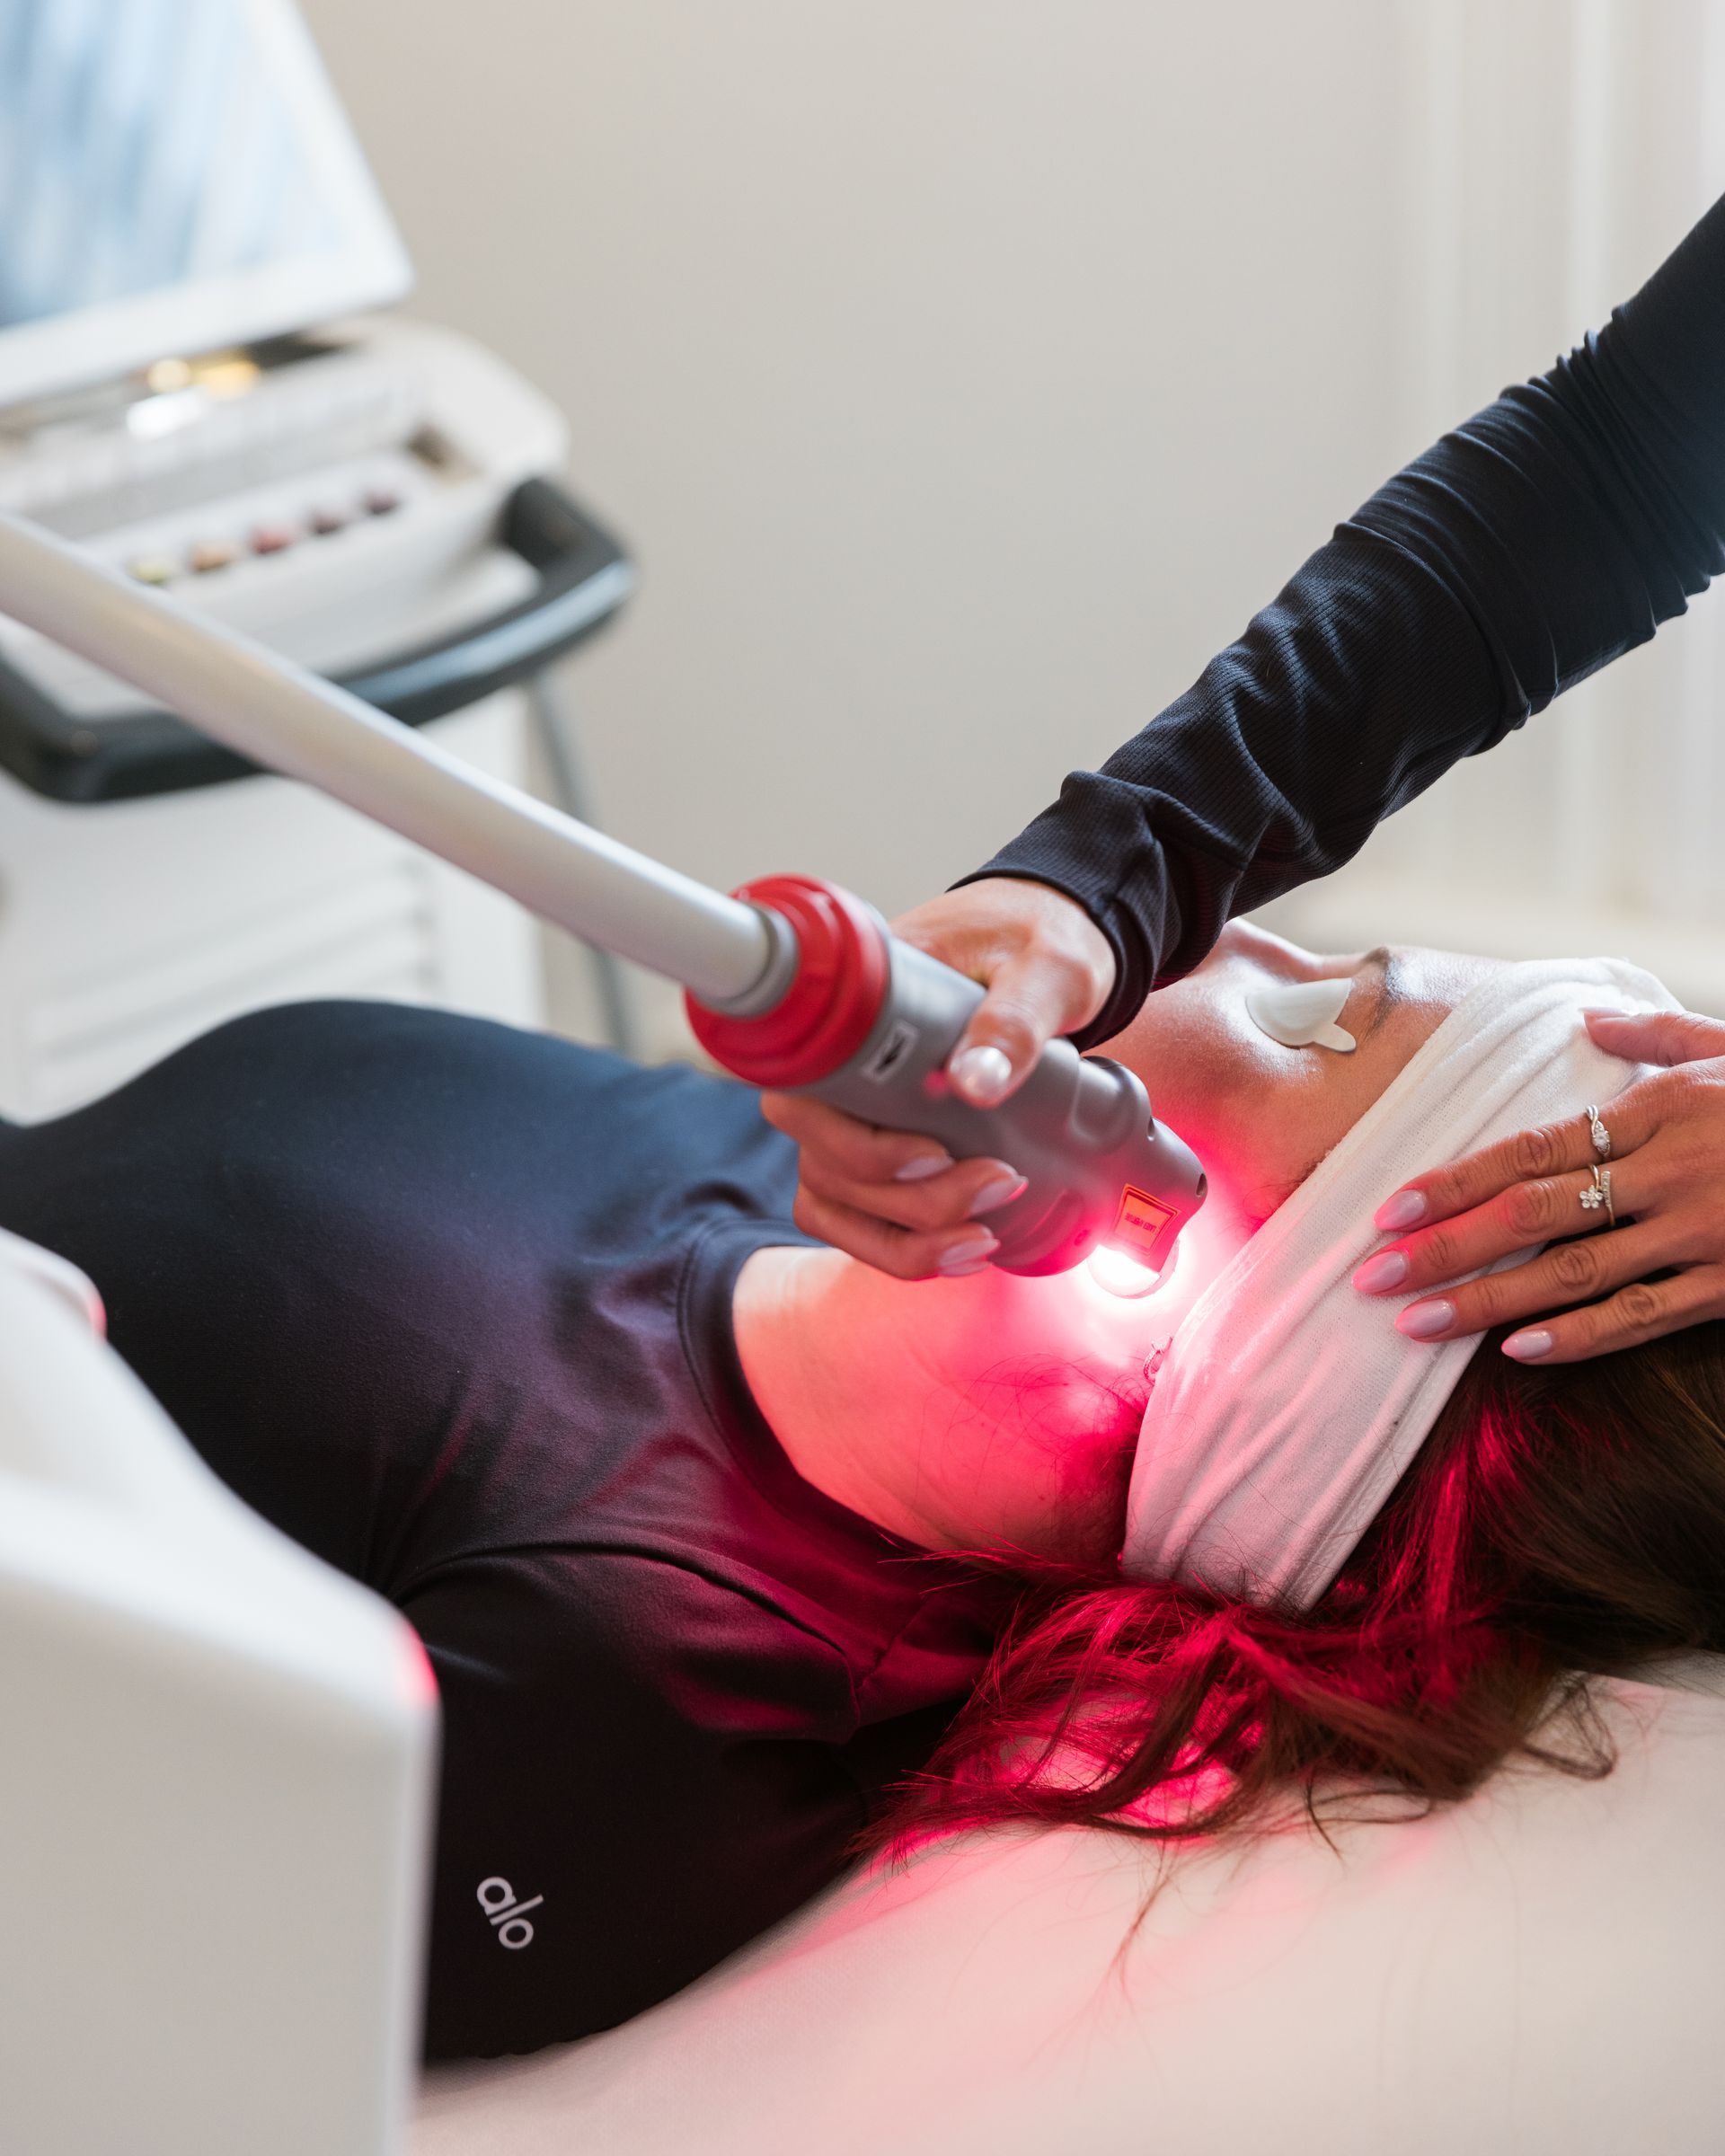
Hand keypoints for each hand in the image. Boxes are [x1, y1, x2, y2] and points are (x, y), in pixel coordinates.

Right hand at [759, 878, 1115, 1277]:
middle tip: (999, 1182)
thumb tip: (974, 1084)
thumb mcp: (1044, 970)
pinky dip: (903, 1248)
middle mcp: (837, 1067)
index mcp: (858, 1010)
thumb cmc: (1038, 943)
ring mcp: (850, 1111)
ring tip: (985, 1236)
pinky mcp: (877, 1146)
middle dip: (906, 1197)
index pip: (802, 1090)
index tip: (933, 1153)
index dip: (852, 1142)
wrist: (1049, 946)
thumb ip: (1014, 1019)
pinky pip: (856, 1216)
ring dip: (906, 1237)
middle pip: (822, 1158)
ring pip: (836, 1199)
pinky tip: (964, 1250)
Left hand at [1352, 1009, 1724, 1362]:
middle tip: (1371, 1277)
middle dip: (1443, 1248)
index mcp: (1655, 1109)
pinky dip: (1579, 1338)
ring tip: (1416, 1323)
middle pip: (1530, 1216)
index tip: (1388, 1208)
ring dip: (1486, 1301)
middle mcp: (1668, 1170)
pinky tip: (1519, 1354)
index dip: (1452, 1180)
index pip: (1529, 1148)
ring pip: (1571, 1273)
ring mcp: (1702, 1231)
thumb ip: (1656, 1035)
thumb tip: (1588, 1021)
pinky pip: (1644, 1316)